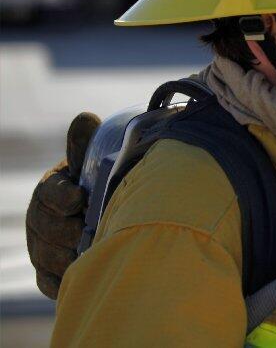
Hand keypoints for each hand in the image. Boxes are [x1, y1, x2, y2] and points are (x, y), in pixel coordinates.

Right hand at [26, 112, 99, 298]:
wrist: (110, 212)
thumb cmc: (102, 183)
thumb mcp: (95, 163)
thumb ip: (87, 146)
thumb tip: (84, 118)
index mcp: (51, 188)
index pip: (49, 194)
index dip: (62, 197)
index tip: (79, 198)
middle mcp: (40, 219)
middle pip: (45, 230)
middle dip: (67, 231)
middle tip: (90, 232)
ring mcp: (42, 247)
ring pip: (47, 257)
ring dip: (69, 256)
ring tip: (92, 252)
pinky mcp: (49, 272)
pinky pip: (50, 281)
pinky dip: (64, 280)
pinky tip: (83, 273)